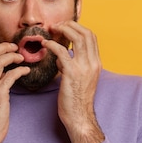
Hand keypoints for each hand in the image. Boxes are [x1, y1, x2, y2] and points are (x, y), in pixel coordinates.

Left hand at [43, 21, 104, 142]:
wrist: (79, 117)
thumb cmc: (76, 100)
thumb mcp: (79, 79)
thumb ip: (72, 65)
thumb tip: (61, 57)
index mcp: (96, 64)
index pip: (92, 36)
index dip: (78, 28)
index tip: (65, 27)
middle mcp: (93, 63)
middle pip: (86, 33)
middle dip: (71, 25)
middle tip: (57, 26)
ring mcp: (84, 67)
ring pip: (77, 37)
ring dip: (63, 30)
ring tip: (51, 30)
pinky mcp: (72, 73)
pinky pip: (62, 51)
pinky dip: (52, 44)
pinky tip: (45, 44)